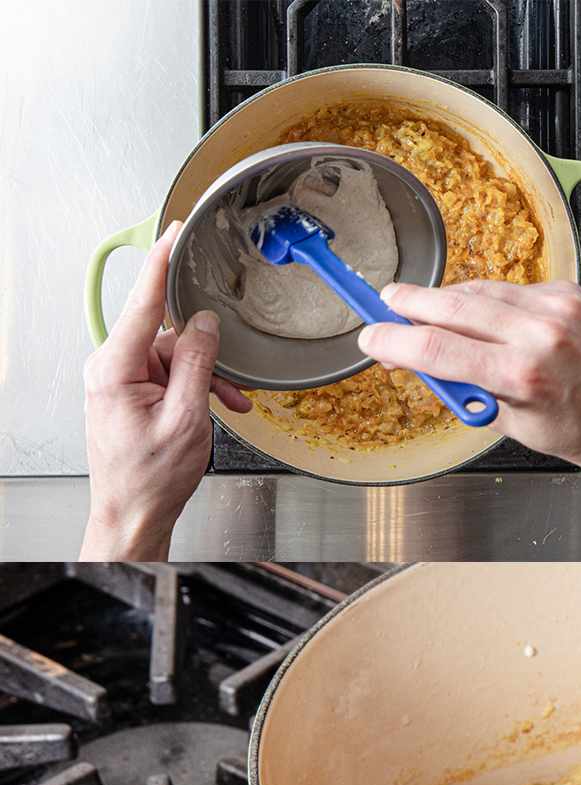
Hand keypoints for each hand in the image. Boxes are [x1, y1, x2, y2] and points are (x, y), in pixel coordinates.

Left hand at [81, 221, 252, 560]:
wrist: (134, 514)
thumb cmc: (151, 477)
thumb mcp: (188, 417)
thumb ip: (198, 364)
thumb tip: (205, 325)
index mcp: (115, 368)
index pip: (144, 303)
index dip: (162, 264)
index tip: (174, 233)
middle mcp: (111, 368)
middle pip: (167, 335)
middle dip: (205, 357)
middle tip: (228, 384)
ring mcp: (118, 380)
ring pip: (174, 357)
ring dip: (205, 379)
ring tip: (224, 407)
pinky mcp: (128, 392)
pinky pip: (168, 375)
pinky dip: (195, 389)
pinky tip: (212, 408)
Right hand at [359, 280, 580, 560]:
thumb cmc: (579, 430)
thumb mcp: (510, 422)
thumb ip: (462, 387)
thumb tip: (413, 358)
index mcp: (524, 376)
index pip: (438, 349)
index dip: (394, 340)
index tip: (372, 337)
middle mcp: (542, 334)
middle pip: (453, 306)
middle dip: (412, 304)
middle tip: (387, 303)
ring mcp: (558, 309)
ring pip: (481, 292)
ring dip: (449, 300)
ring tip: (427, 310)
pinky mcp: (569, 293)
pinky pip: (513, 290)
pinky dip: (491, 301)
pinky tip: (485, 317)